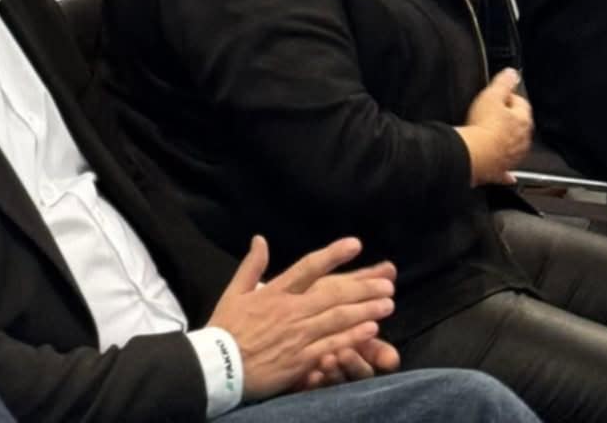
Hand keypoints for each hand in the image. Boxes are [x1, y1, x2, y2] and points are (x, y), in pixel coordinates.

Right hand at [209, 235, 393, 401]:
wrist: (218, 367)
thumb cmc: (226, 328)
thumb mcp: (234, 291)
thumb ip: (252, 265)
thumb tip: (259, 239)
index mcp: (275, 292)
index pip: (309, 267)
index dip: (334, 254)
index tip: (356, 244)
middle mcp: (291, 311)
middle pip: (333, 294)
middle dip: (364, 287)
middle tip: (388, 282)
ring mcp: (298, 336)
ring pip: (338, 319)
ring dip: (366, 310)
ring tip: (388, 303)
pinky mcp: (301, 360)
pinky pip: (332, 345)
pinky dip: (353, 337)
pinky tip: (371, 331)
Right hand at [456, 68, 532, 185]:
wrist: (475, 155)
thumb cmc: (483, 127)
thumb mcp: (492, 95)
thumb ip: (503, 82)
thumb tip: (512, 73)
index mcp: (523, 120)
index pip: (521, 103)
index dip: (507, 97)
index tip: (496, 95)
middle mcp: (523, 140)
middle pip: (517, 125)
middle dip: (507, 118)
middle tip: (489, 113)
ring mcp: (514, 156)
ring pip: (513, 145)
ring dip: (505, 140)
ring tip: (488, 133)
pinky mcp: (503, 170)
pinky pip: (506, 168)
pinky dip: (506, 170)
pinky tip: (504, 172)